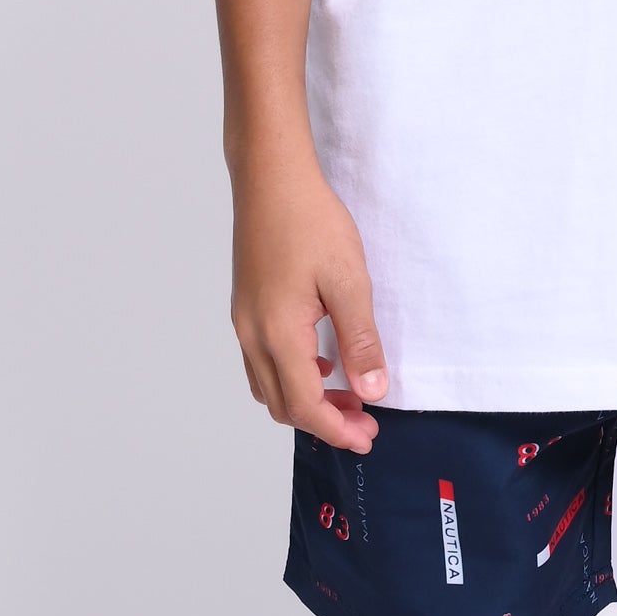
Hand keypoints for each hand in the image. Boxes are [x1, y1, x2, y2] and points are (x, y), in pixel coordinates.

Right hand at [230, 150, 387, 450]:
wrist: (270, 178)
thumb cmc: (309, 221)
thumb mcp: (348, 281)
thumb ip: (360, 340)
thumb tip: (372, 391)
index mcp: (277, 334)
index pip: (304, 406)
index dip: (337, 429)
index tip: (367, 437)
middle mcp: (252, 335)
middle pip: (283, 404)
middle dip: (323, 421)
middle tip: (364, 422)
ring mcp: (244, 321)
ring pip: (269, 385)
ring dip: (306, 400)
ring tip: (349, 395)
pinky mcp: (246, 307)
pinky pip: (263, 361)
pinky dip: (291, 375)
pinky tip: (322, 361)